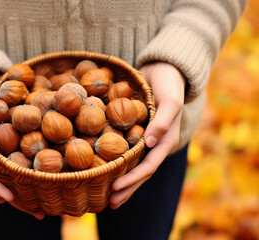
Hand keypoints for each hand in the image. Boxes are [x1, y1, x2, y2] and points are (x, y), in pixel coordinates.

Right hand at [0, 71, 44, 219]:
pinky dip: (30, 165)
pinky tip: (47, 173)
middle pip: (1, 179)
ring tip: (46, 201)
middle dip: (17, 197)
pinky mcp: (10, 138)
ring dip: (27, 186)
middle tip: (37, 212)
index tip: (9, 199)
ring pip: (12, 170)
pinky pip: (20, 154)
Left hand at [109, 62, 185, 208]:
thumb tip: (151, 144)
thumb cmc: (170, 85)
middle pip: (140, 172)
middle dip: (127, 188)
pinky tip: (105, 169)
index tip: (115, 189)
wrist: (164, 70)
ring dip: (122, 181)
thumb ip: (163, 121)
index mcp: (165, 141)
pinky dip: (117, 162)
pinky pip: (126, 150)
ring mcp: (145, 139)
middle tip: (110, 203)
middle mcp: (154, 144)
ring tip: (107, 196)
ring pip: (133, 165)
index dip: (134, 179)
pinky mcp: (136, 131)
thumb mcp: (170, 100)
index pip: (149, 166)